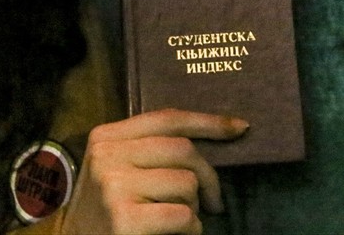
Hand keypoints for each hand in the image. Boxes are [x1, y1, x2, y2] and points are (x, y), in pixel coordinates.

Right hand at [59, 108, 248, 234]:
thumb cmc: (104, 211)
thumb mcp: (116, 169)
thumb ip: (148, 150)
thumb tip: (208, 139)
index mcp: (106, 137)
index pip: (166, 119)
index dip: (207, 121)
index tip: (239, 128)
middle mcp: (108, 157)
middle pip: (183, 150)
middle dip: (208, 177)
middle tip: (213, 201)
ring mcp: (115, 188)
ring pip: (186, 183)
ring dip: (194, 208)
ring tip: (180, 220)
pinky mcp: (125, 220)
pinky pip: (183, 216)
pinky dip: (191, 229)